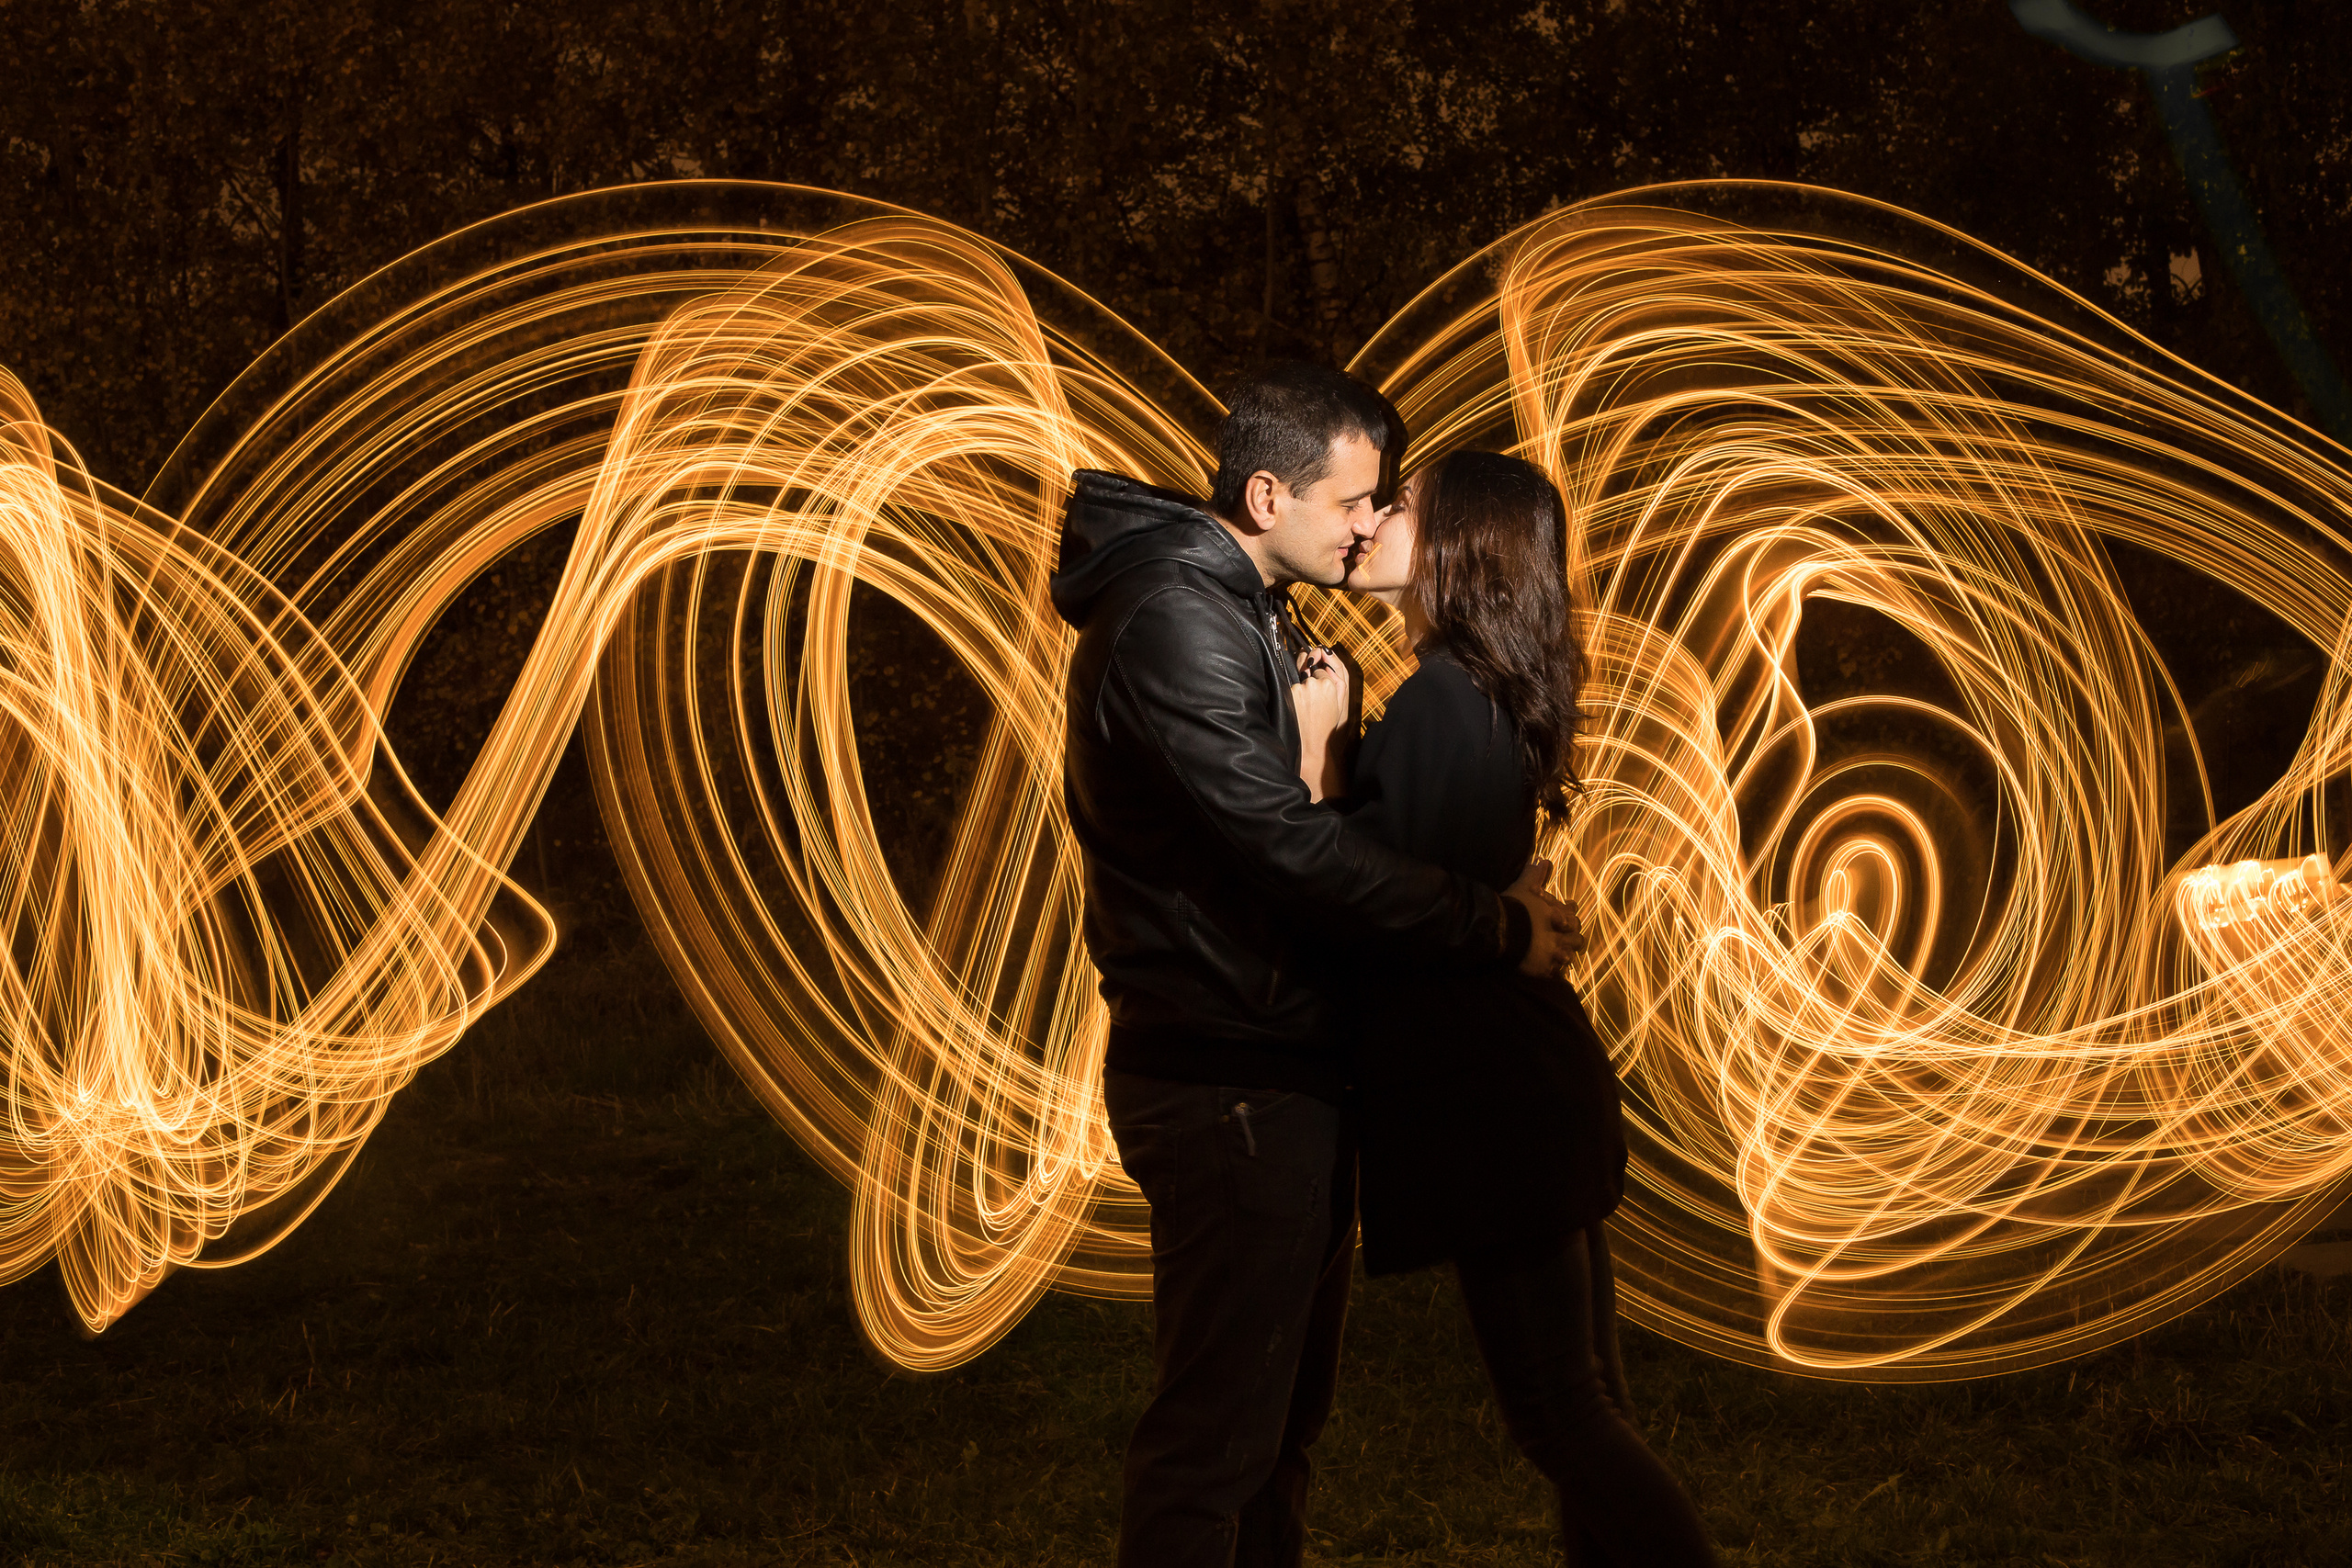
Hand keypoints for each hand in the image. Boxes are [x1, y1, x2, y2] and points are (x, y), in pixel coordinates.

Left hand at [1290, 647, 1353, 801]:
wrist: (1312, 746)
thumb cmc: (1326, 726)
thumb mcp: (1338, 703)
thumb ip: (1334, 679)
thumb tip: (1323, 655)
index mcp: (1329, 683)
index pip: (1320, 670)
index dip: (1318, 680)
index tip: (1318, 694)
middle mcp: (1313, 682)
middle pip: (1307, 670)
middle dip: (1307, 679)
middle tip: (1309, 700)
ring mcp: (1299, 688)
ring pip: (1296, 679)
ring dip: (1297, 689)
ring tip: (1303, 709)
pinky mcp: (1287, 695)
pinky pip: (1287, 688)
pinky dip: (1290, 696)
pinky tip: (1296, 710)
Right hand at [1505, 857, 1584, 979]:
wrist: (1501, 930)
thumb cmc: (1514, 907)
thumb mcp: (1524, 888)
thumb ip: (1535, 875)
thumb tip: (1544, 860)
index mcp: (1558, 916)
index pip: (1573, 916)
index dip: (1570, 915)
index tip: (1567, 913)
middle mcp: (1560, 936)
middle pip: (1577, 939)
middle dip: (1573, 938)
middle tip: (1569, 938)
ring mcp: (1552, 953)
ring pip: (1568, 958)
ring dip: (1565, 955)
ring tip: (1560, 956)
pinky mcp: (1543, 969)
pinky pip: (1555, 973)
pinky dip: (1553, 971)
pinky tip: (1550, 970)